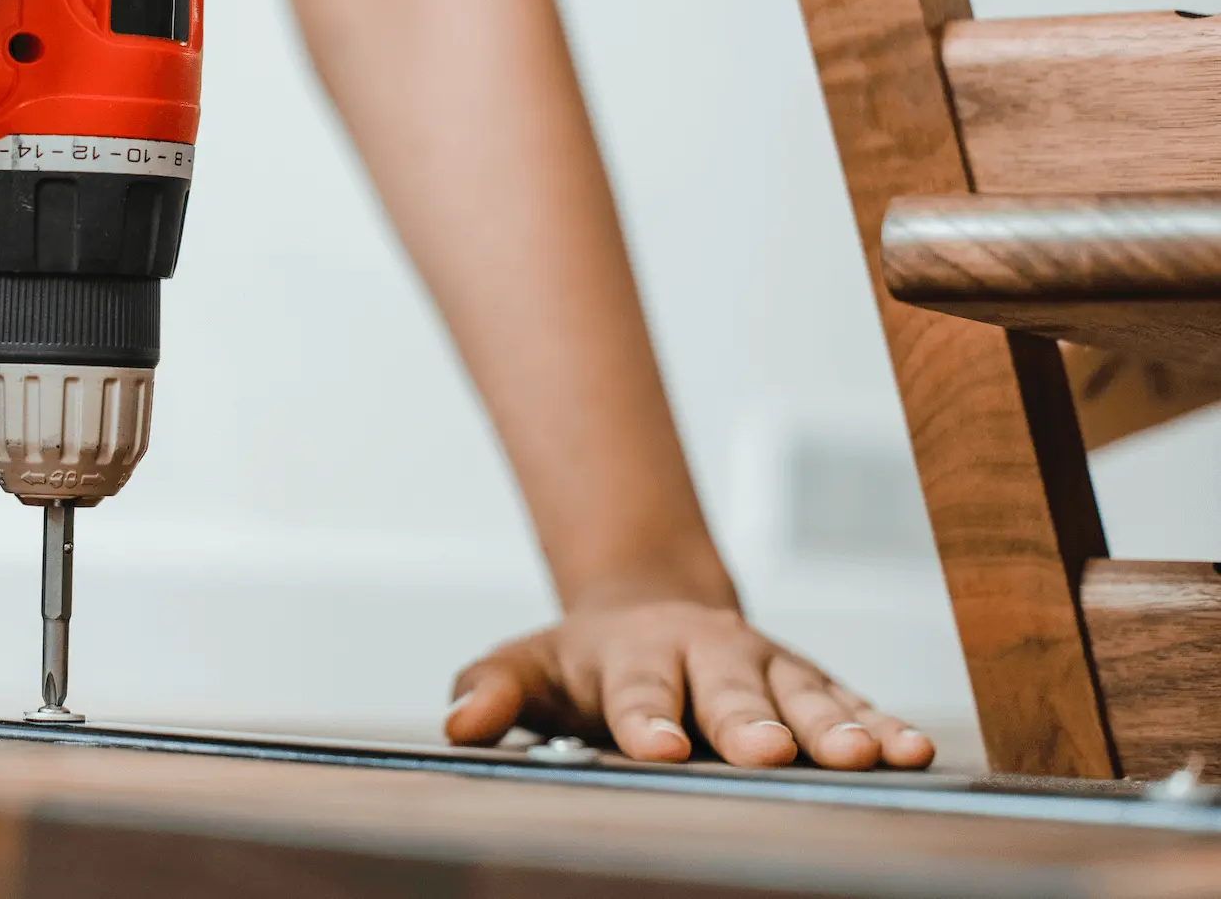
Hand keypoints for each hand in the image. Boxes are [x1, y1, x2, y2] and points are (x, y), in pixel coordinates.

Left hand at [444, 600, 934, 770]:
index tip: (659, 747)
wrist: (645, 613)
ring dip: (835, 727)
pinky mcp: (811, 687)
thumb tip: (456, 725)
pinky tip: (913, 751)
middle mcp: (707, 656)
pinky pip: (851, 705)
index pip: (637, 692)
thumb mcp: (523, 668)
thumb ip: (490, 691)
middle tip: (771, 752)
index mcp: (633, 656)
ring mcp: (765, 670)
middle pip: (731, 693)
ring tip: (867, 757)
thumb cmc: (580, 663)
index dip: (647, 718)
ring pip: (803, 696)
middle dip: (751, 723)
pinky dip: (882, 726)